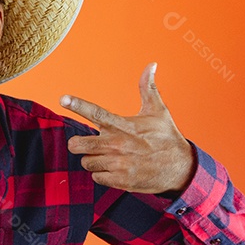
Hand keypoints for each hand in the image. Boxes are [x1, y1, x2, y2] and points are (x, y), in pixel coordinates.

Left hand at [61, 62, 194, 193]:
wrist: (181, 169)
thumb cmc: (167, 138)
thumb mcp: (158, 111)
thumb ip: (148, 88)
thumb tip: (151, 65)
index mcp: (123, 125)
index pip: (96, 113)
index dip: (78, 105)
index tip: (63, 98)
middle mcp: (117, 144)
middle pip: (79, 144)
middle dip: (76, 143)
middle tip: (82, 143)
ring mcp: (118, 163)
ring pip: (86, 162)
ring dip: (92, 160)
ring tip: (107, 156)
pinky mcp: (120, 180)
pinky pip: (96, 177)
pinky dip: (102, 174)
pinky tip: (114, 169)